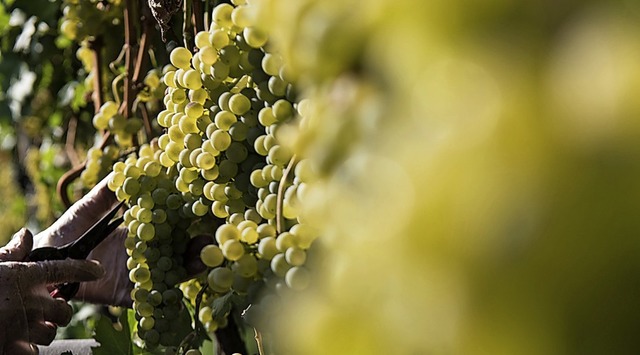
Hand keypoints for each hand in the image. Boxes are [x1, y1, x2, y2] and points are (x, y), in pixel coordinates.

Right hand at [0, 229, 103, 354]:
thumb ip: (11, 252)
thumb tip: (27, 235)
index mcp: (24, 276)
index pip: (65, 269)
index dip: (85, 270)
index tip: (98, 270)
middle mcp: (29, 302)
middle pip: (64, 310)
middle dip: (59, 311)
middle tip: (46, 310)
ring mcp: (23, 327)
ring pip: (50, 333)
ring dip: (41, 331)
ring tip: (24, 327)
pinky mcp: (13, 349)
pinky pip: (34, 352)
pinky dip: (27, 350)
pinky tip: (16, 343)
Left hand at [34, 174, 212, 307]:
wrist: (46, 259)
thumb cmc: (69, 230)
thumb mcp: (89, 207)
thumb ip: (108, 191)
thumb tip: (131, 166)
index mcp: (139, 231)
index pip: (170, 226)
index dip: (187, 221)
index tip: (201, 211)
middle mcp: (144, 253)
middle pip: (177, 251)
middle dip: (196, 247)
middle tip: (209, 241)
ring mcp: (137, 274)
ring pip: (170, 274)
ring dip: (188, 270)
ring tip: (200, 261)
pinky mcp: (126, 295)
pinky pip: (147, 299)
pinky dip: (160, 298)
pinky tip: (172, 291)